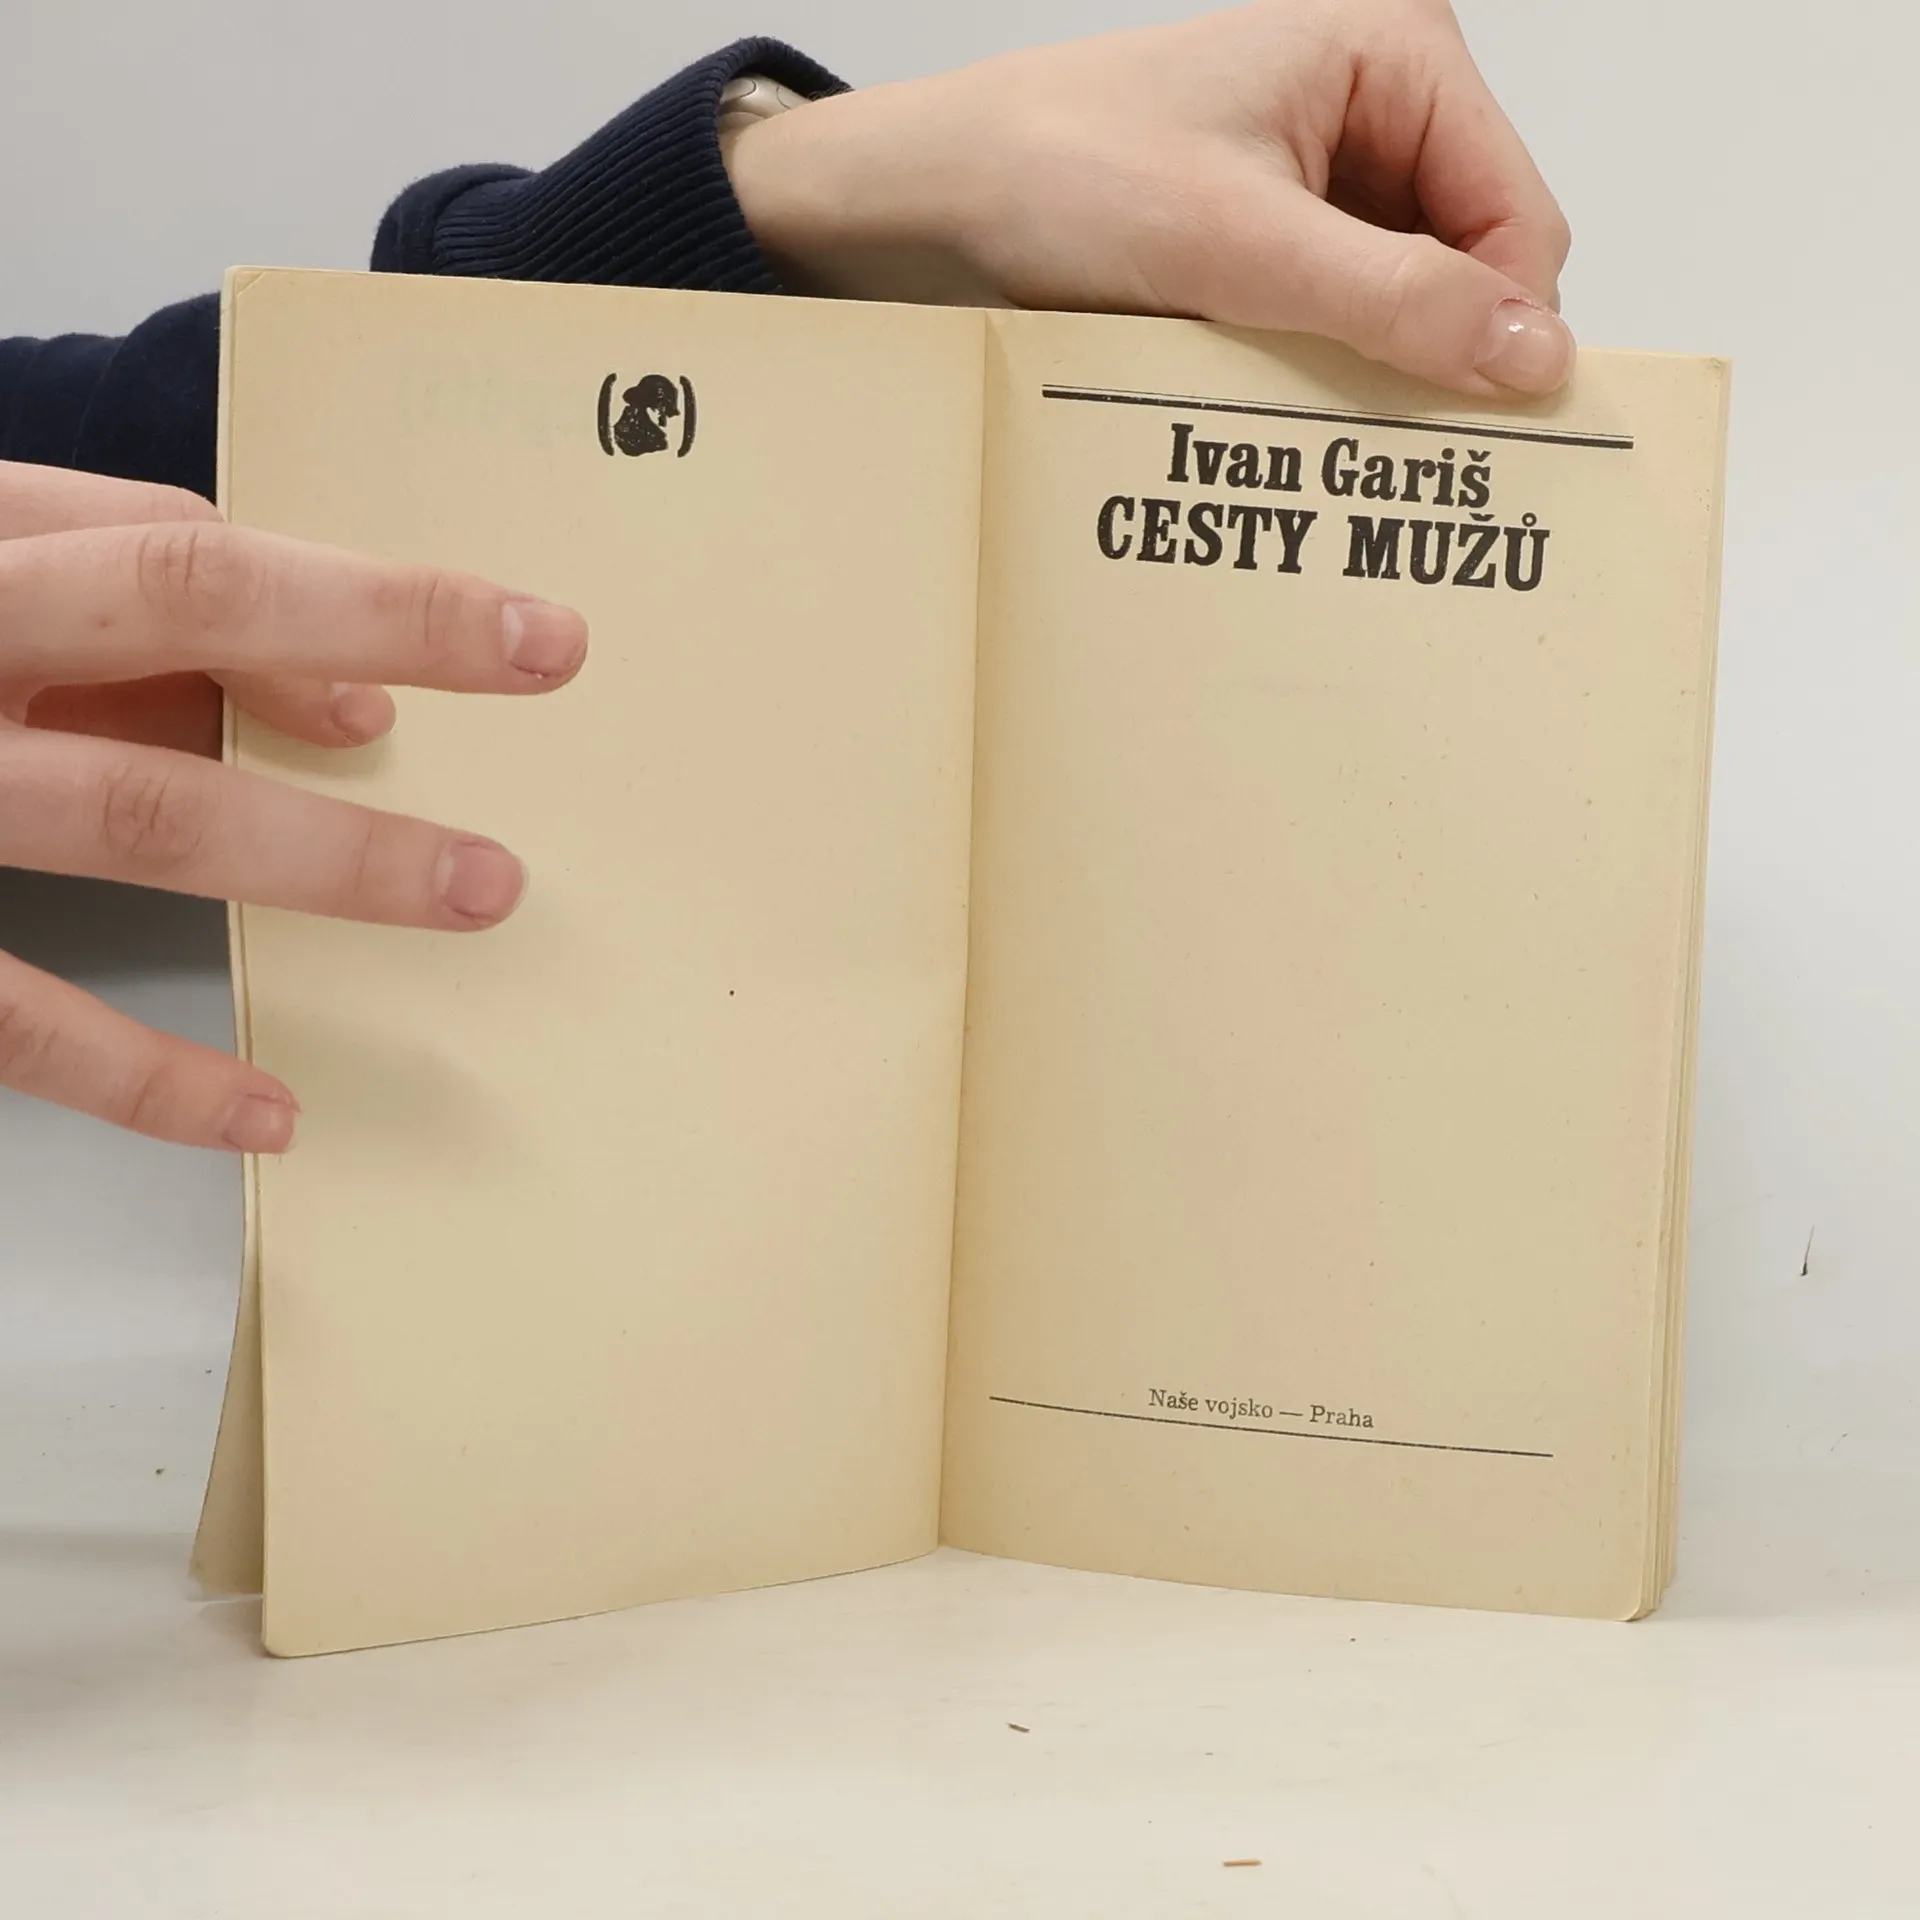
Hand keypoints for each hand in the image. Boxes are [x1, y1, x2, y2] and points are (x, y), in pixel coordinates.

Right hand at [0, 461, 586, 1151]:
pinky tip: (269, 1116)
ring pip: (129, 807)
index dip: (349, 590)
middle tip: (554, 656)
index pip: (176, 539)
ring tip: (478, 890)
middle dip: (381, 619)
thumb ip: (124, 612)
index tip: (507, 640)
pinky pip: (17, 1019)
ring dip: (323, 855)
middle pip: (173, 599)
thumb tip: (345, 708)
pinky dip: (148, 1076)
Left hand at [730, 0, 1572, 396]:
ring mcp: (1327, 170)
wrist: (941, 193)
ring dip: (1376, 362)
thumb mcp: (1240, 243)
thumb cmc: (1062, 170)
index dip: (1505, 323)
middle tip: (1385, 437)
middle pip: (1473, 256)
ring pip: (1410, 295)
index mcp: (1394, 55)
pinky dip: (1328, 361)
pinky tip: (1285, 395)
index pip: (1518, 211)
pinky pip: (1344, 310)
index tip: (1477, 424)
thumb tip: (1532, 353)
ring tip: (1320, 414)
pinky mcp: (1279, 229)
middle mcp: (1375, 102)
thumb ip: (1393, 297)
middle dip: (1437, 346)